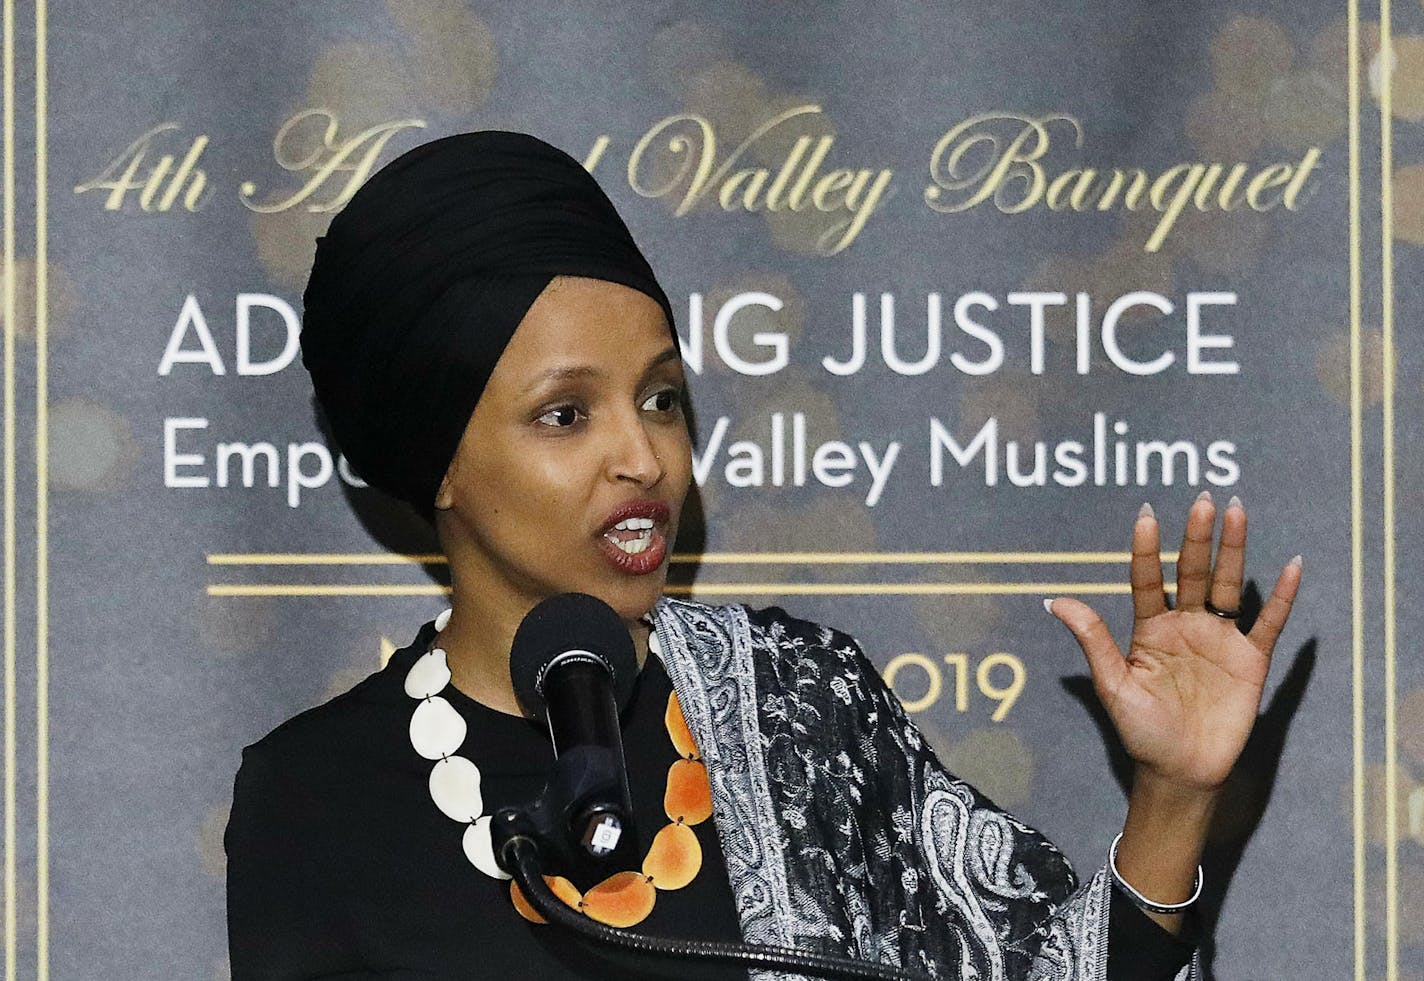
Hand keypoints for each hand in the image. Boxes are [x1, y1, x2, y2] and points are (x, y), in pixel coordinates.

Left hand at [1046, 492, 1301, 791]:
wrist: (1178, 772)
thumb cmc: (1140, 731)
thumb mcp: (1112, 685)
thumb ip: (1093, 640)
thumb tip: (1054, 600)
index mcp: (1149, 629)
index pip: (1146, 579)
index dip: (1145, 549)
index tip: (1146, 513)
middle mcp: (1184, 626)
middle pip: (1191, 572)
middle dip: (1197, 538)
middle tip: (1205, 499)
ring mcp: (1219, 640)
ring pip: (1228, 585)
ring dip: (1234, 551)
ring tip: (1237, 512)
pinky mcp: (1249, 661)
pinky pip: (1267, 623)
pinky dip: (1280, 596)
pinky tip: (1290, 565)